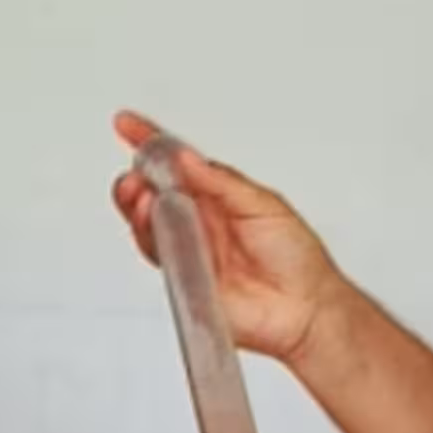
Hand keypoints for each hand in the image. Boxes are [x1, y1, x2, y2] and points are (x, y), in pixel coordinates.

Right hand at [110, 111, 346, 364]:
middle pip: (153, 191)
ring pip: (147, 222)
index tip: (127, 125)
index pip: (178, 163)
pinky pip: (155, 254)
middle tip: (136, 171)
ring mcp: (189, 249)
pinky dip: (147, 236)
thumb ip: (223, 182)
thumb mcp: (264, 204)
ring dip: (136, 204)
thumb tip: (188, 158)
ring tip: (140, 193)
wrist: (304, 308)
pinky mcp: (183, 278)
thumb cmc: (296, 258)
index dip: (151, 143)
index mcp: (219, 195)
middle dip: (136, 177)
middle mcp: (199, 220)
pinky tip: (150, 220)